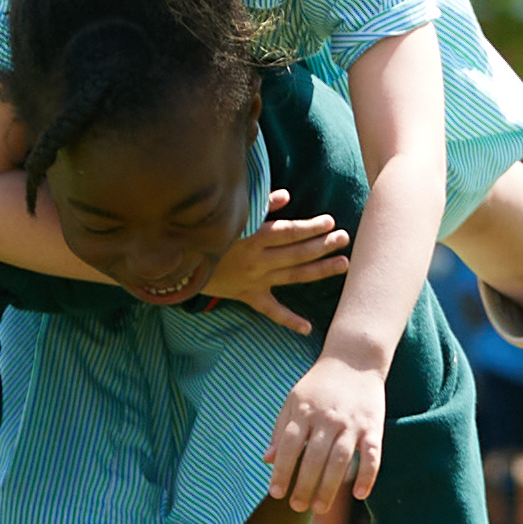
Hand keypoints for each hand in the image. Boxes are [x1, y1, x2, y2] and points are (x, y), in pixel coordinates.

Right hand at [186, 192, 348, 322]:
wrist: (178, 265)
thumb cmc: (206, 234)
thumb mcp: (229, 217)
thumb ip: (259, 206)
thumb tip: (286, 196)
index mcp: (253, 239)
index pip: (288, 233)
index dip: (310, 228)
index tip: (330, 221)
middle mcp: (257, 261)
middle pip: (296, 254)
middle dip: (323, 245)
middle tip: (344, 238)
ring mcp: (254, 281)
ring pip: (293, 276)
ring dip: (319, 271)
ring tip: (343, 264)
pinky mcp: (248, 296)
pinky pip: (270, 310)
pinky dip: (288, 320)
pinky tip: (307, 328)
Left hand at [266, 351, 387, 523]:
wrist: (355, 358)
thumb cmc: (319, 384)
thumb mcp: (293, 400)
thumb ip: (280, 430)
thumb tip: (268, 459)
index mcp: (304, 412)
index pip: (289, 447)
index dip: (282, 471)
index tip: (276, 493)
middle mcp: (327, 418)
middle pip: (314, 458)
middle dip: (304, 486)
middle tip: (297, 506)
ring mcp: (352, 423)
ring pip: (340, 460)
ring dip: (329, 487)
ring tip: (319, 508)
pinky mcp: (373, 426)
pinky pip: (372, 455)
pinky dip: (367, 475)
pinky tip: (358, 494)